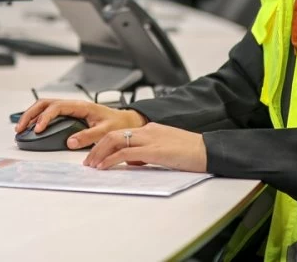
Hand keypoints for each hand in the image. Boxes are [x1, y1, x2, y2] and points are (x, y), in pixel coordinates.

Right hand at [14, 98, 146, 149]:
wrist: (126, 122)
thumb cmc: (118, 124)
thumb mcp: (105, 131)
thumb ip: (88, 136)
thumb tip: (70, 141)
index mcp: (81, 106)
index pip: (56, 107)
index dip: (44, 117)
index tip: (38, 129)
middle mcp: (73, 105)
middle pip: (45, 103)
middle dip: (30, 114)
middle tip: (20, 128)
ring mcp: (70, 109)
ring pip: (45, 106)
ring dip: (31, 115)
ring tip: (21, 128)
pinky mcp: (70, 115)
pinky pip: (49, 113)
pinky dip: (38, 118)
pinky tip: (32, 127)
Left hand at [83, 123, 207, 172]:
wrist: (207, 150)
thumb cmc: (192, 151)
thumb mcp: (166, 148)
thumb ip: (149, 151)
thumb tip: (134, 161)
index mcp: (151, 128)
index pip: (122, 132)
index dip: (106, 143)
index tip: (97, 154)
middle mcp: (147, 130)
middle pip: (113, 133)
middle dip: (97, 147)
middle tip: (88, 161)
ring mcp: (149, 139)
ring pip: (115, 140)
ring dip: (99, 153)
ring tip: (92, 165)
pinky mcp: (152, 150)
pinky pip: (124, 154)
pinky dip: (110, 160)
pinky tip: (104, 167)